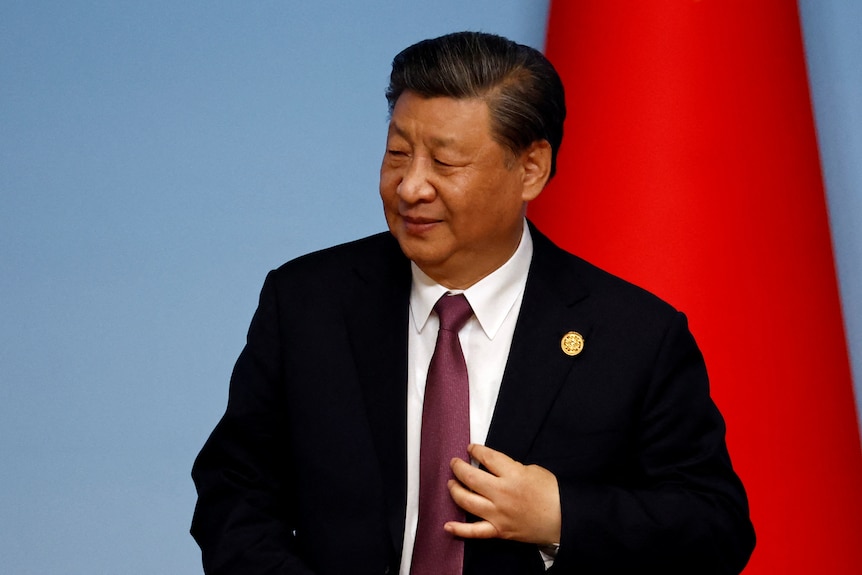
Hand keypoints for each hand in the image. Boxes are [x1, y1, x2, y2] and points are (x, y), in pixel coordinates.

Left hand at [444, 443, 560, 545]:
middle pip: (471, 477)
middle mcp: (502, 494)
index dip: (475, 450)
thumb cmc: (552, 493)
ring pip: (467, 501)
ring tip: (451, 483)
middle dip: (458, 467)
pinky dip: (460, 530)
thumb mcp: (533, 470)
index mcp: (512, 475)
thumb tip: (495, 468)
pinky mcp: (499, 530)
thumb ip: (511, 468)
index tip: (471, 448)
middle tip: (454, 463)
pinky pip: (475, 531)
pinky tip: (447, 525)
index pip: (486, 457)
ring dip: (455, 490)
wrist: (564, 519)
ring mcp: (498, 514)